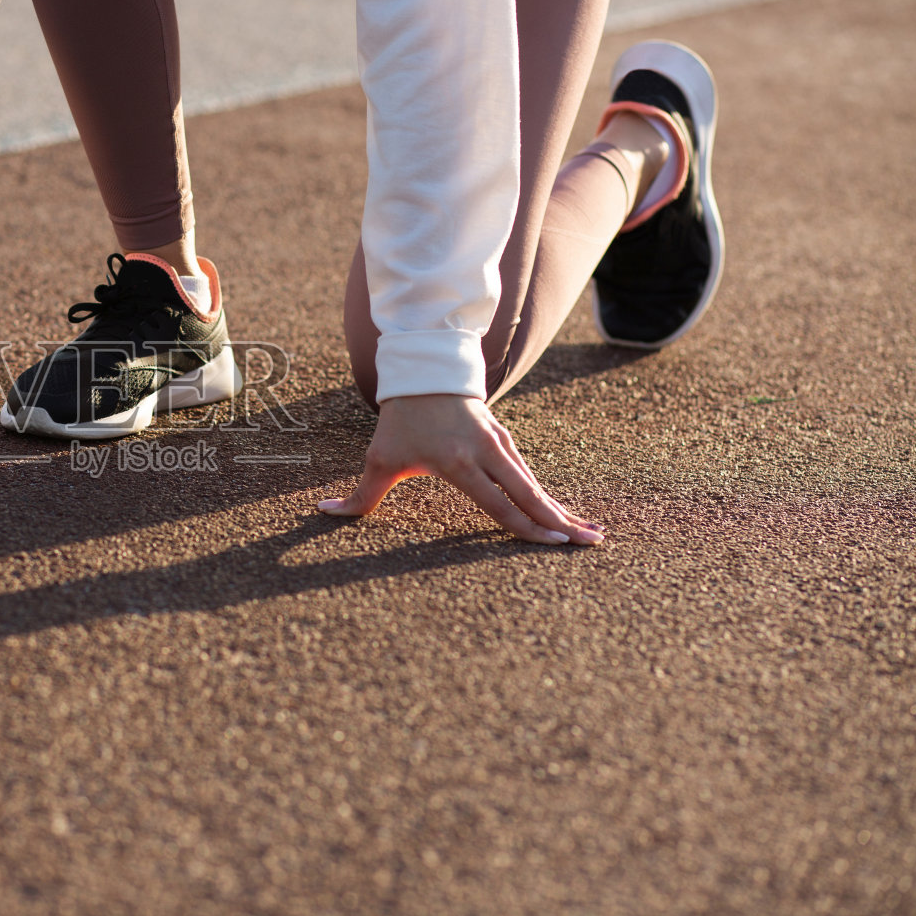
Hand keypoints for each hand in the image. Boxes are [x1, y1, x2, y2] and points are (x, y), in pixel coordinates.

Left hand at [318, 394, 603, 544]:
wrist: (425, 371)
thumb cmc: (400, 418)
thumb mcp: (378, 458)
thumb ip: (358, 495)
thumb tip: (323, 513)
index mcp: (458, 462)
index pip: (498, 502)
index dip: (525, 527)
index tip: (552, 544)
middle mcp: (486, 454)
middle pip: (530, 494)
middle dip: (561, 521)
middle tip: (592, 543)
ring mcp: (500, 445)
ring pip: (534, 485)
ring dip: (561, 510)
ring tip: (589, 533)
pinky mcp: (504, 440)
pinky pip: (528, 475)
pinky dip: (546, 496)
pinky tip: (561, 514)